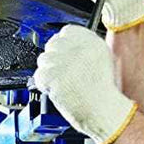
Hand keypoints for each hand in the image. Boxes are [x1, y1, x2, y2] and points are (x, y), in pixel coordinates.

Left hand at [35, 25, 137, 143]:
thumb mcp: (104, 61)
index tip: (63, 53)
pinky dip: (45, 85)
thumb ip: (86, 49)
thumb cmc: (105, 93)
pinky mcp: (52, 76)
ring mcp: (62, 61)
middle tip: (62, 72)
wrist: (103, 111)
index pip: (67, 32)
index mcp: (91, 41)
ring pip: (43, 59)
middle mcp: (76, 48)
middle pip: (53, 44)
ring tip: (62, 84)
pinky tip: (57, 91)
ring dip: (49, 71)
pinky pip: (39, 76)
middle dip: (55, 58)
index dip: (63, 44)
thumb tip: (68, 45)